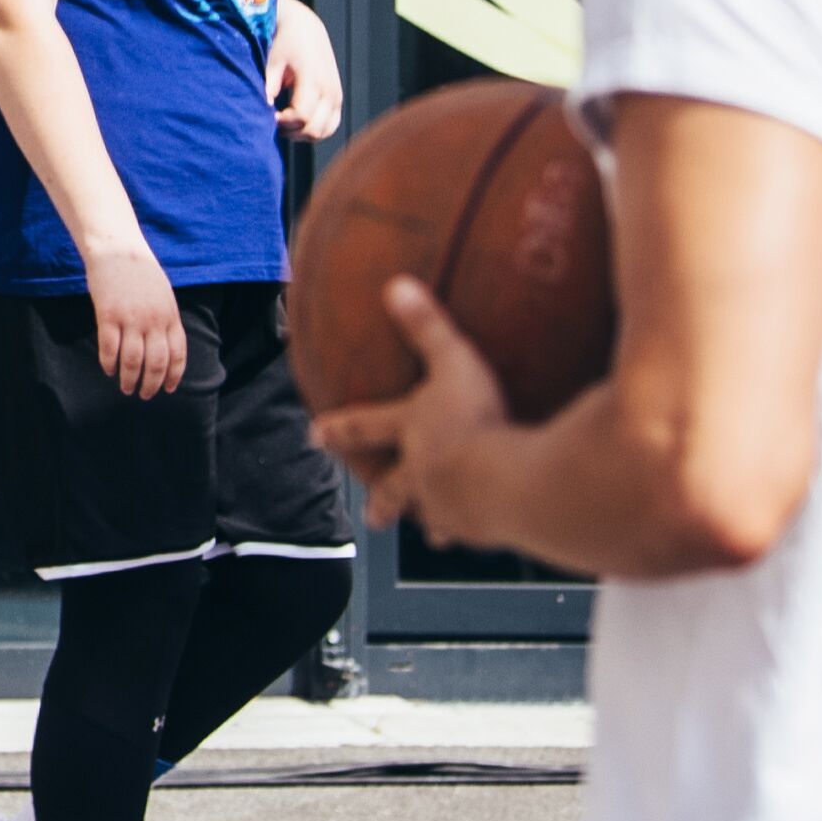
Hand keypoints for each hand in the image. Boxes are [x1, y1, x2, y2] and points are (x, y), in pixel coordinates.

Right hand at [79, 236, 188, 398]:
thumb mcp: (163, 294)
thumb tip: (166, 347)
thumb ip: (165, 319)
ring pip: (133, 360)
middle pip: (156, 362)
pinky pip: (109, 348)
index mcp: (170, 315)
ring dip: (130, 379)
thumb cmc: (140, 272)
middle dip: (151, 384)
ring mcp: (130, 318)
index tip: (167, 389)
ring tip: (126, 388)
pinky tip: (108, 370)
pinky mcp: (108, 315)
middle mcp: (153, 320)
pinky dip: (109, 363)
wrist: (117, 249)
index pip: (177, 354)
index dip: (173, 376)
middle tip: (145, 396)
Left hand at [266, 0, 343, 144]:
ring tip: (284, 122)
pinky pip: (330, 126)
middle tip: (274, 120)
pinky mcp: (337, 98)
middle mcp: (330, 90)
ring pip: (324, 131)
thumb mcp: (272, 61)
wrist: (304, 27)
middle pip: (314, 129)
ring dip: (303, 133)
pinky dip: (314, 129)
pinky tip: (296, 122)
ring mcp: (336, 96)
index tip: (269, 115)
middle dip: (291, 130)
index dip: (282, 122)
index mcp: (314, 79)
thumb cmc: (285, 42)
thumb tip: (264, 110)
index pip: (301, 116)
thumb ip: (269, 86)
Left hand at [311, 278, 512, 540]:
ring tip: (434, 534)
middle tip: (371, 518)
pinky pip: (476, 532)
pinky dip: (479, 531)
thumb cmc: (477, 420)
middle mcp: (421, 474)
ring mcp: (449, 507)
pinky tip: (490, 533)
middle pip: (394, 490)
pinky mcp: (480, 530)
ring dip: (432, 521)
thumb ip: (428, 325)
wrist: (506, 483)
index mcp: (410, 430)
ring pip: (434, 516)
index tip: (315, 436)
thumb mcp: (453, 362)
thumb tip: (396, 286)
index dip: (339, 429)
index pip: (364, 425)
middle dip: (382, 503)